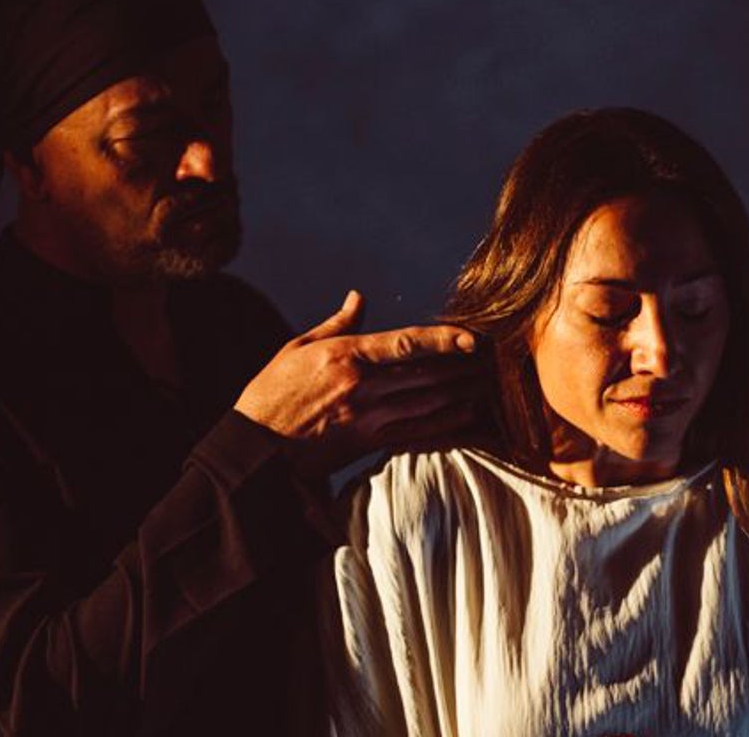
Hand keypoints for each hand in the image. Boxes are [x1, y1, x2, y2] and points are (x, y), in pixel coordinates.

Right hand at [234, 291, 485, 473]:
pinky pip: (418, 433)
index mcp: (345, 356)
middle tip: (494, 359)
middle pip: (426, 374)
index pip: (406, 343)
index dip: (444, 339)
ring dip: (462, 393)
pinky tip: (467, 417)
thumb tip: (359, 298)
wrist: (254, 450)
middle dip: (463, 366)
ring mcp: (368, 418)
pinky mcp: (369, 444)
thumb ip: (336, 325)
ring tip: (488, 384)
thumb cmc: (271, 394)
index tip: (472, 337)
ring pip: (428, 403)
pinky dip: (446, 425)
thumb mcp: (297, 349)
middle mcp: (362, 387)